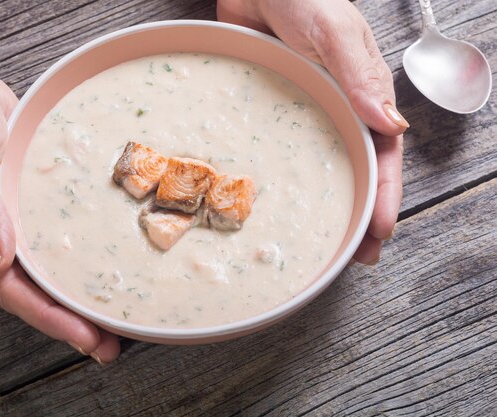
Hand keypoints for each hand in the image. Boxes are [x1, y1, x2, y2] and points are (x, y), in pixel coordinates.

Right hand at [0, 63, 119, 363]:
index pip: (11, 290)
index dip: (47, 317)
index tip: (83, 336)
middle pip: (33, 292)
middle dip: (69, 321)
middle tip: (110, 345)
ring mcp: (13, 223)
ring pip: (47, 273)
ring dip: (77, 299)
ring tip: (114, 323)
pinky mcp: (31, 207)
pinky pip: (55, 242)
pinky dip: (77, 263)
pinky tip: (104, 269)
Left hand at [218, 0, 407, 264]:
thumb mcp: (335, 33)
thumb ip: (359, 77)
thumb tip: (392, 127)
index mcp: (365, 95)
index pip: (382, 156)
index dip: (384, 197)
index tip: (379, 233)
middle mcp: (338, 111)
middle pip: (355, 171)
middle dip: (359, 214)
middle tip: (355, 255)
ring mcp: (305, 115)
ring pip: (321, 168)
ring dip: (326, 204)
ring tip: (321, 241)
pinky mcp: (273, 114)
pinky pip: (282, 152)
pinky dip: (281, 181)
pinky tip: (270, 203)